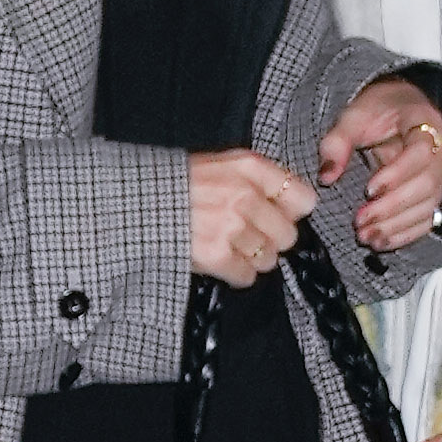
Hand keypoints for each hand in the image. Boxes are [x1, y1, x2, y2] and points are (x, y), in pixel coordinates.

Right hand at [189, 150, 314, 287]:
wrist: (139, 202)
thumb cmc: (181, 184)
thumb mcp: (224, 165)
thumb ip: (262, 180)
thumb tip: (297, 207)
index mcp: (250, 168)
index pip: (303, 199)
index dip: (290, 212)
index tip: (276, 216)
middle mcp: (244, 194)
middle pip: (288, 235)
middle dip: (269, 239)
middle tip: (246, 235)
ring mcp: (231, 225)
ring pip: (269, 259)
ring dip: (251, 258)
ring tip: (228, 245)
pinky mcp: (216, 254)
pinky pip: (247, 276)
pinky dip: (235, 273)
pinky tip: (219, 259)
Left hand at [319, 78, 441, 252]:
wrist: (399, 108)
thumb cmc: (377, 110)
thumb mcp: (354, 116)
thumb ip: (338, 142)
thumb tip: (327, 177)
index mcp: (426, 122)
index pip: (421, 153)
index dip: (397, 174)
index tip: (368, 189)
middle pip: (427, 185)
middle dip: (392, 207)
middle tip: (360, 221)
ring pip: (429, 206)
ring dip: (397, 226)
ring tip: (366, 236)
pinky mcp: (435, 193)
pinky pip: (428, 219)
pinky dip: (406, 234)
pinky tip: (382, 243)